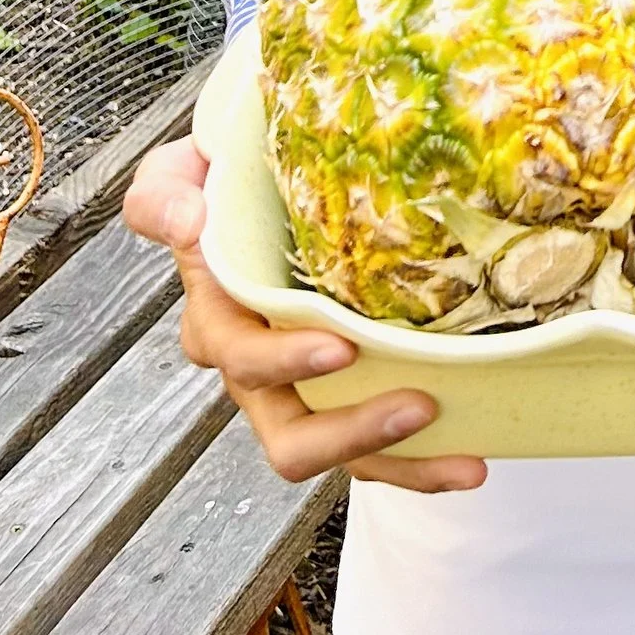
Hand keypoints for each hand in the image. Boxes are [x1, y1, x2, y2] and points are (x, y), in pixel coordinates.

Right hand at [123, 134, 486, 493]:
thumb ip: (164, 193)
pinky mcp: (350, 396)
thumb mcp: (181, 172)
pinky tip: (471, 459)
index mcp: (218, 320)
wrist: (272, 188)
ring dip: (400, 461)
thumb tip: (189, 221)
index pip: (240, 356)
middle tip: (416, 405)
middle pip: (291, 434)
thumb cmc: (229, 183)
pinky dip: (424, 462)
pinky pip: (379, 448)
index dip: (285, 362)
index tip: (341, 348)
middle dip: (353, 432)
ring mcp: (306, 391)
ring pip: (342, 455)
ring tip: (462, 456)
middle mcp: (259, 371)